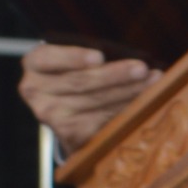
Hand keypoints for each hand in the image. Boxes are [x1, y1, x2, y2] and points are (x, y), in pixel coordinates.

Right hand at [18, 44, 160, 152]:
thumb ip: (93, 54)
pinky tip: (145, 102)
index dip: (74, 58)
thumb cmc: (76, 72)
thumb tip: (129, 54)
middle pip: (79, 82)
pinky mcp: (68, 134)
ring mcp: (50, 115)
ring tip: (152, 81)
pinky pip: (102, 121)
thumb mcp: (75, 58)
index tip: (100, 56)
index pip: (50, 57)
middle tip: (142, 69)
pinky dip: (125, 110)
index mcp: (35, 64)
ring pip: (95, 102)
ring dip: (128, 92)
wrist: (66, 109)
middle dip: (115, 75)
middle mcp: (35, 90)